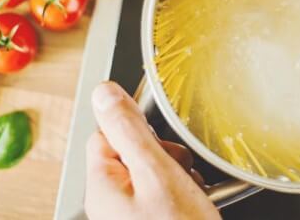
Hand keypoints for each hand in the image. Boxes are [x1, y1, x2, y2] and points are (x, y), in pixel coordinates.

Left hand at [85, 82, 220, 219]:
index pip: (108, 133)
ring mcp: (131, 214)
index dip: (139, 129)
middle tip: (181, 172)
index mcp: (103, 186)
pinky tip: (196, 202)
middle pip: (135, 153)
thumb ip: (130, 131)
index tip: (161, 137)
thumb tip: (104, 93)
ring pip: (155, 174)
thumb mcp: (156, 173)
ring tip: (192, 194)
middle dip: (166, 155)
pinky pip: (166, 195)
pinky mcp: (152, 219)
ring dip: (180, 176)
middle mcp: (112, 203)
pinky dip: (184, 194)